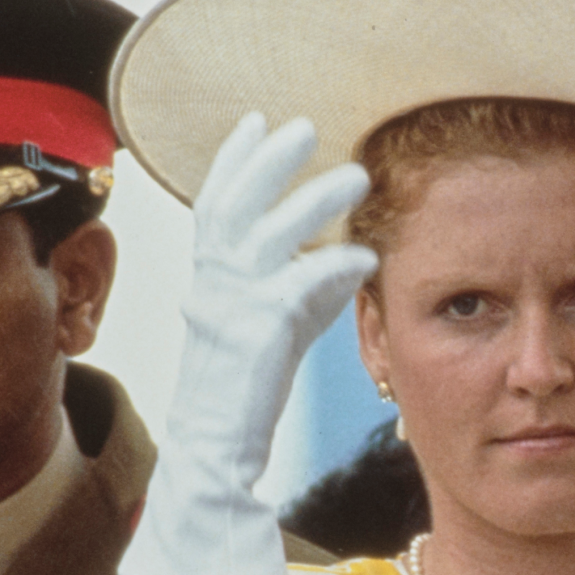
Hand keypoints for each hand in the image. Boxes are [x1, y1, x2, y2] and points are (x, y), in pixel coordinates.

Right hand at [119, 112, 377, 574]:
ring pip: (268, 235)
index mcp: (208, 280)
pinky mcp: (258, 336)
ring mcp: (231, 309)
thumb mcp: (274, 329)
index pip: (214, 205)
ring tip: (355, 176)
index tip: (255, 121)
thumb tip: (347, 256)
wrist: (215, 453)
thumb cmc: (246, 394)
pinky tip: (366, 255)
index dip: (233, 160)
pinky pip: (299, 286)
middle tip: (303, 125)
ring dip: (312, 200)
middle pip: (232, 204)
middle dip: (266, 161)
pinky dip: (335, 266)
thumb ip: (302, 288)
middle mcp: (211, 286)